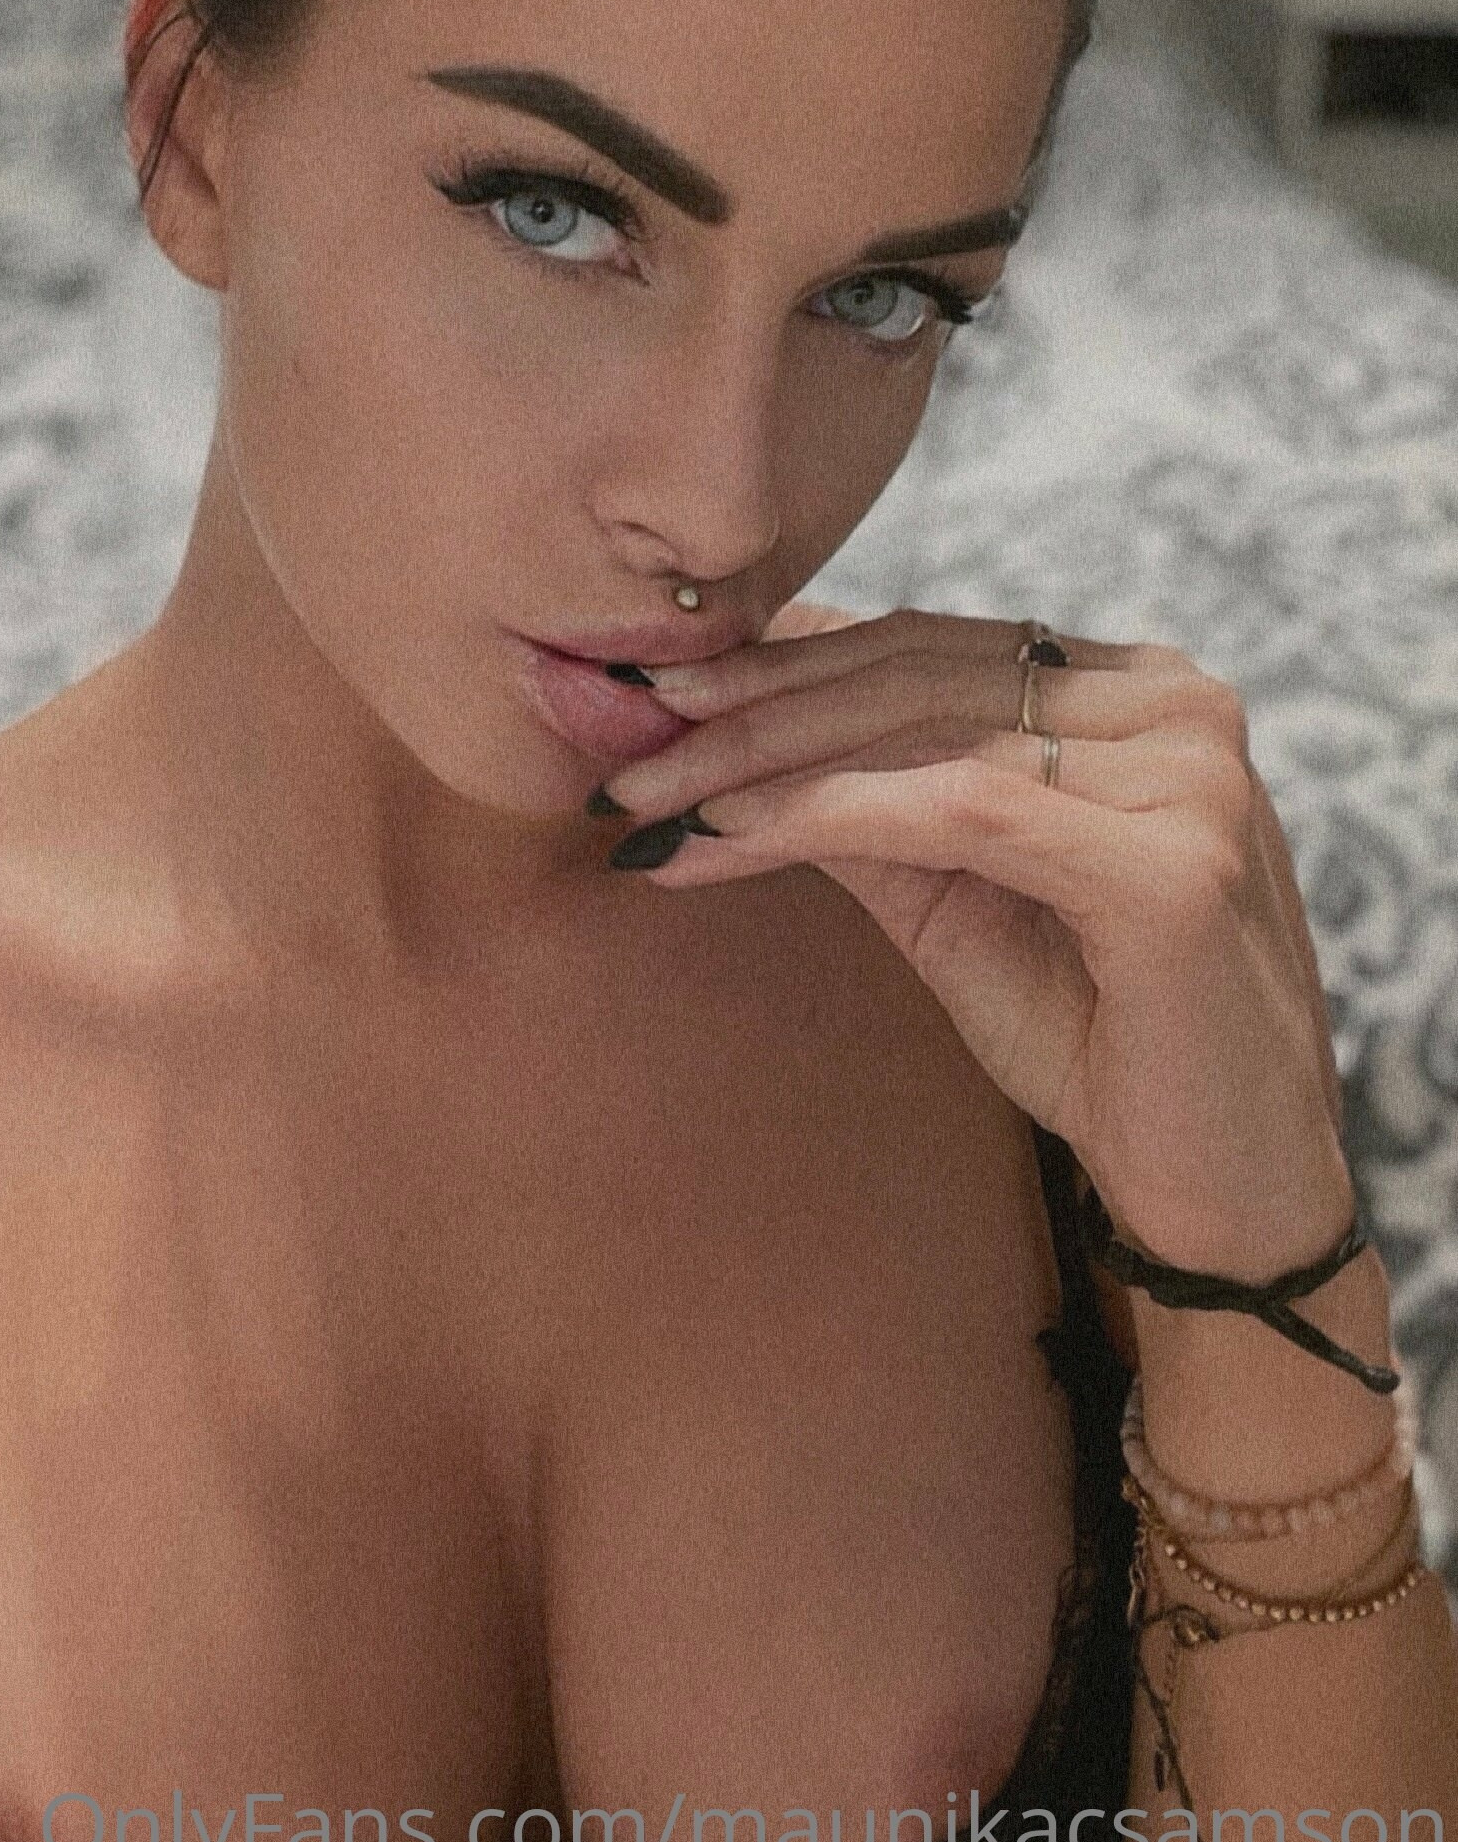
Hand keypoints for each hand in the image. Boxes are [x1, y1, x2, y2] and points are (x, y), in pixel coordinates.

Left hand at [600, 604, 1355, 1285]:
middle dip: (749, 712)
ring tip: (650, 800)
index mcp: (1139, 692)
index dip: (781, 664)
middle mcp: (1177, 704)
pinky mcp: (1172, 865)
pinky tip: (727, 834)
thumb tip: (715, 727)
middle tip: (623, 750)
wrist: (1218, 1195)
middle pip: (914, 674)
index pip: (927, 646)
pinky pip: (958, 809)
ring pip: (922, 731)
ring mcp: (1189, 774)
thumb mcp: (953, 895)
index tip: (655, 697)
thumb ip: (860, 801)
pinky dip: (826, 814)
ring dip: (761, 762)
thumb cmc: (1093, 1040)